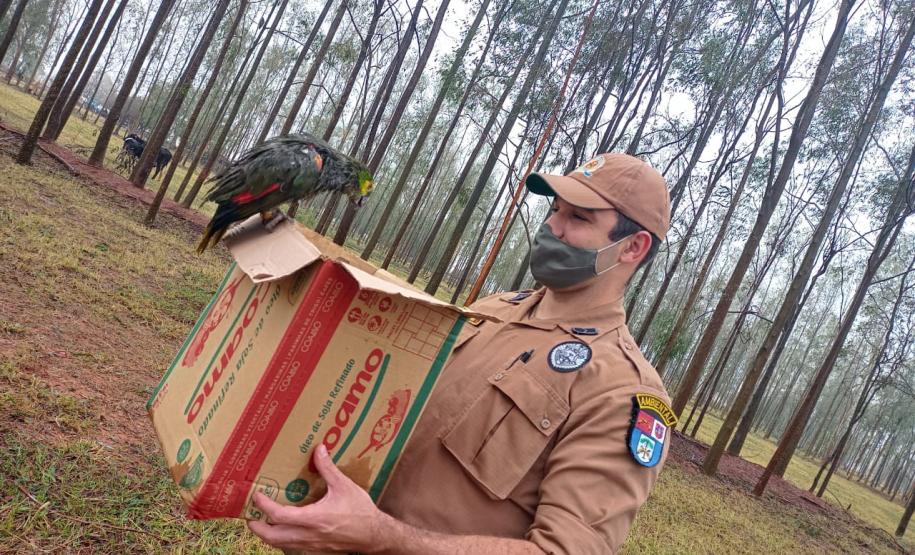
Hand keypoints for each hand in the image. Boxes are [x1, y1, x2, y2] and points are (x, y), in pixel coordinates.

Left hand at [247, 444, 387, 552]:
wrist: (374, 536)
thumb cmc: (360, 511)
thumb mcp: (345, 486)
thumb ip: (328, 468)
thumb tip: (319, 449)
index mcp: (314, 518)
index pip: (280, 515)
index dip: (264, 506)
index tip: (256, 496)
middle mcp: (308, 534)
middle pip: (272, 536)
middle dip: (256, 526)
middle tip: (250, 513)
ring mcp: (311, 545)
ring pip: (280, 544)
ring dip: (267, 534)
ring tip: (262, 521)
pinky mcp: (315, 549)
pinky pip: (291, 546)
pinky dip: (282, 539)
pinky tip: (284, 528)